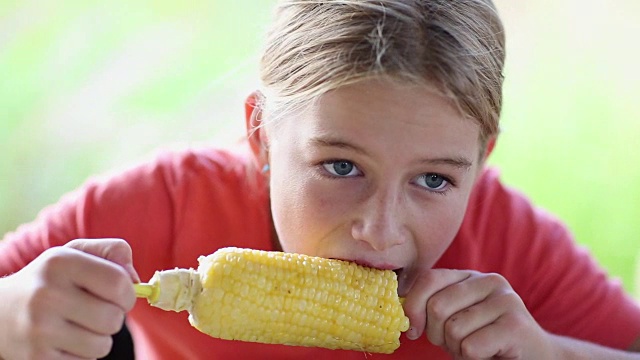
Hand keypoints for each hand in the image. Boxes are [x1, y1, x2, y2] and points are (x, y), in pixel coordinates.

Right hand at [0, 239, 137, 359]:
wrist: (0, 311)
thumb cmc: (51, 280)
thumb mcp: (76, 254)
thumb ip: (112, 252)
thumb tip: (136, 281)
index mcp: (60, 263)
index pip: (119, 283)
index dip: (128, 293)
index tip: (120, 295)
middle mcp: (46, 295)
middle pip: (114, 318)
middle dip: (113, 317)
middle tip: (95, 310)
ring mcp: (39, 330)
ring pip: (102, 345)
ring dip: (98, 338)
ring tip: (78, 325)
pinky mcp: (36, 359)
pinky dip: (82, 354)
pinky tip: (64, 340)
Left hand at [401, 269, 552, 358]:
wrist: (534, 357)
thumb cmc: (485, 341)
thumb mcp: (455, 318)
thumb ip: (432, 307)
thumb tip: (399, 308)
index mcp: (469, 276)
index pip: (429, 279)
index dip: (413, 306)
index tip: (413, 331)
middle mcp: (489, 281)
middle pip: (437, 306)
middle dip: (436, 334)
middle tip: (454, 344)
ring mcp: (505, 301)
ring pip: (453, 329)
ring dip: (458, 349)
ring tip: (475, 348)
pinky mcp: (516, 325)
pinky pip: (471, 346)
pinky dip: (472, 358)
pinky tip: (489, 354)